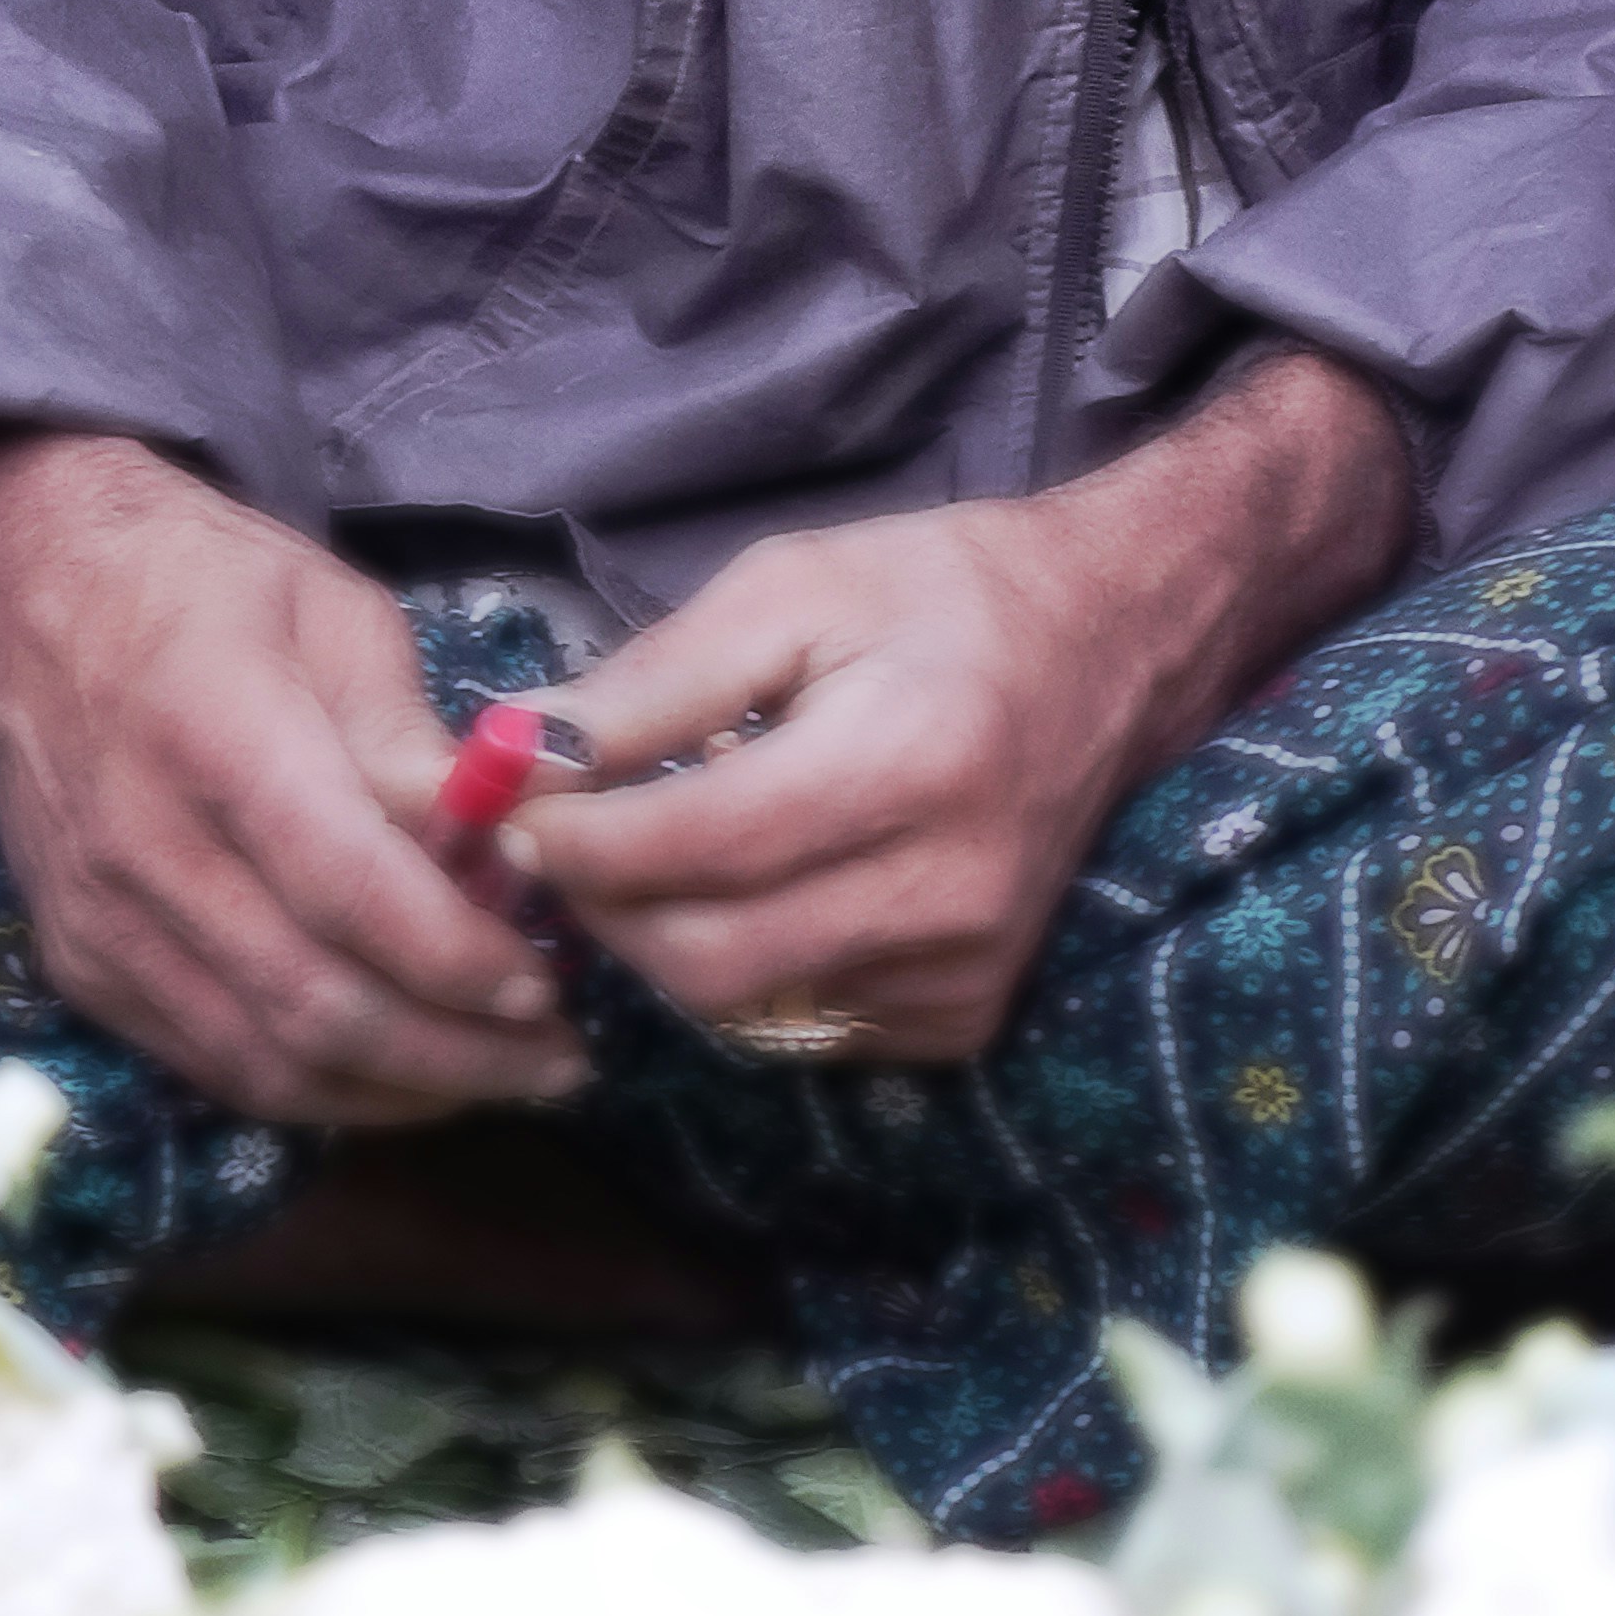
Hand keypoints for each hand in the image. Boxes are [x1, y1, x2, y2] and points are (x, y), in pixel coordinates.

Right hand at [0, 433, 590, 1134]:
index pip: (348, 887)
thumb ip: (413, 740)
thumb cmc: (199, 579)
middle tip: (554, 1058)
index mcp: (214, 730)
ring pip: (264, 1061)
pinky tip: (396, 1074)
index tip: (544, 983)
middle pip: (312, 1002)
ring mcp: (100, 919)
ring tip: (497, 1076)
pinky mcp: (80, 965)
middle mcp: (143, 844)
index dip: (456, 955)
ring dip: (396, 1092)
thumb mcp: (333, 611)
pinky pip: (210, 1064)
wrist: (23, 591)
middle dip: (455, 1052)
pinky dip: (315, 1089)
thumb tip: (510, 844)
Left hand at [508, 342, 1410, 1066]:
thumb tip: (521, 753)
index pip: (697, 847)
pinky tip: (743, 893)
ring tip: (639, 860)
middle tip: (555, 847)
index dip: (577, 843)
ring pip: (744, 1009)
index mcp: (908, 762)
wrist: (1108, 649)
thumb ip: (654, 680)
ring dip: (659, 944)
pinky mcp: (965, 1017)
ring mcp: (965, 970)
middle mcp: (948, 890)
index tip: (506, 813)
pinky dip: (743, 972)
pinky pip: (803, 1026)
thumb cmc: (938, 596)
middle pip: (707, 958)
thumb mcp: (790, 589)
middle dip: (602, 910)